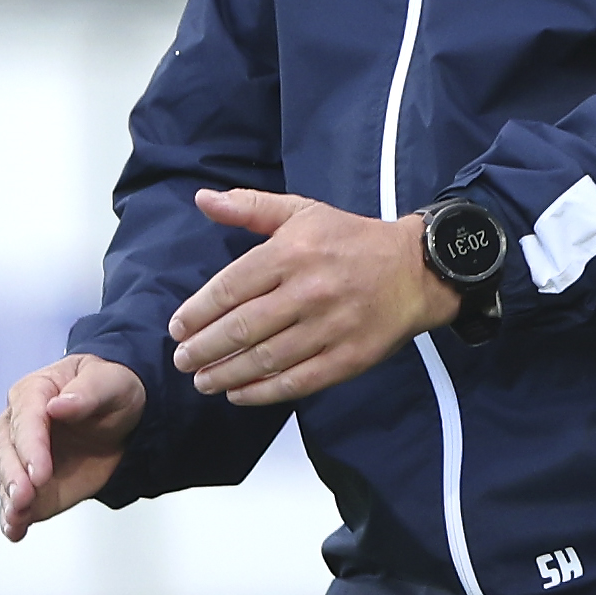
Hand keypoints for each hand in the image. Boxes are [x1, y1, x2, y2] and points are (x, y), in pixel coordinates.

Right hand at [0, 355, 147, 541]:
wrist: (124, 417)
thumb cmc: (112, 389)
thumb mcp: (111, 382)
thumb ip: (87, 392)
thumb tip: (58, 405)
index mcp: (34, 392)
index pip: (25, 420)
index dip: (31, 446)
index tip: (39, 471)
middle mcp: (19, 426)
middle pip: (8, 452)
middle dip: (15, 476)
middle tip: (24, 496)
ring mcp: (23, 458)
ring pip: (8, 479)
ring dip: (10, 500)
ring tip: (17, 516)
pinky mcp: (33, 485)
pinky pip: (18, 503)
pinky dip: (13, 518)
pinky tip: (14, 530)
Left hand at [168, 190, 460, 404]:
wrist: (417, 270)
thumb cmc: (353, 240)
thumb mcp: (303, 212)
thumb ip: (250, 207)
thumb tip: (201, 199)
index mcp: (293, 253)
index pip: (228, 289)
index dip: (196, 313)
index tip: (178, 328)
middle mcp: (309, 291)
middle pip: (240, 328)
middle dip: (202, 350)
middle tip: (182, 360)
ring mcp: (330, 327)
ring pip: (264, 360)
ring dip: (224, 375)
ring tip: (203, 381)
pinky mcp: (349, 358)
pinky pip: (296, 381)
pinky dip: (261, 393)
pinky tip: (238, 395)